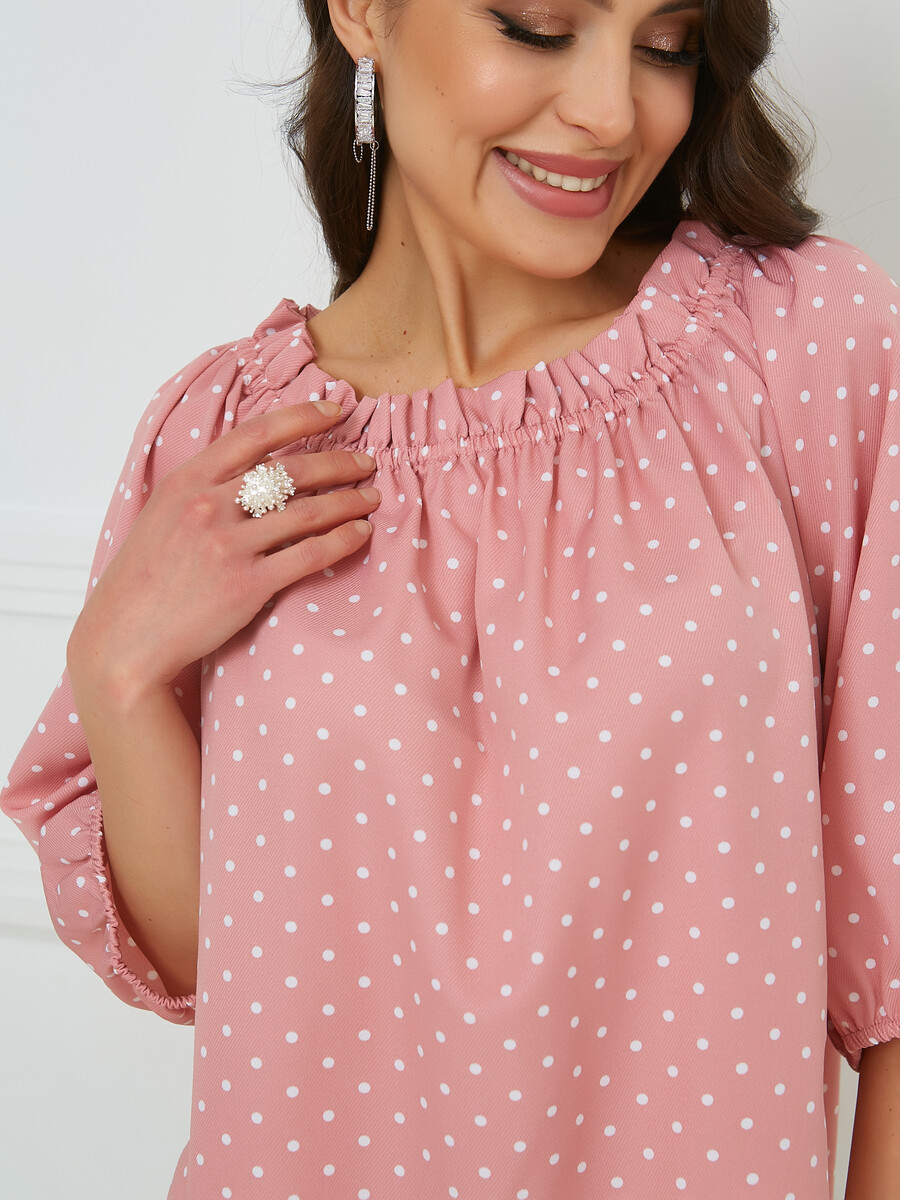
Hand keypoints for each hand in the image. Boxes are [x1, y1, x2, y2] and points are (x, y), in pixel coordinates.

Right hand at [67, 400, 380, 703]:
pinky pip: (309, 554)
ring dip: (348, 501)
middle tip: (366, 464)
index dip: (302, 417)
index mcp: (187, 481)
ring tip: (371, 498)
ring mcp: (228, 546)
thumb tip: (252, 466)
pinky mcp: (247, 585)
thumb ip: (203, 487)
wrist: (125, 638)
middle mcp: (208, 506)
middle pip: (291, 471)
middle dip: (338, 463)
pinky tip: (359, 533)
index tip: (335, 412)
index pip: (255, 434)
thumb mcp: (163, 513)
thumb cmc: (145, 578)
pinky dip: (341, 540)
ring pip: (307, 511)